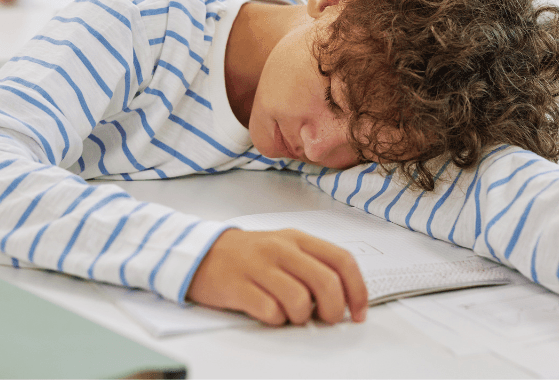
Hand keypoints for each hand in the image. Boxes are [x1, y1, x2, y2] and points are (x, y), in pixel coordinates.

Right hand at [187, 228, 368, 325]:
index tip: (358, 312)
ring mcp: (258, 266)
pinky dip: (275, 320)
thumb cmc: (249, 255)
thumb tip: (343, 297)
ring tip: (290, 313)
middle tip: (326, 319)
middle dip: (333, 310)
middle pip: (326, 282)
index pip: (342, 260)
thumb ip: (313, 265)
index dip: (357, 290)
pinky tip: (268, 313)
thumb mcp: (284, 248)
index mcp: (297, 238)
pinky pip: (270, 311)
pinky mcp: (237, 286)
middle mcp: (280, 249)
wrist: (200, 252)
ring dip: (301, 317)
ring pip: (300, 300)